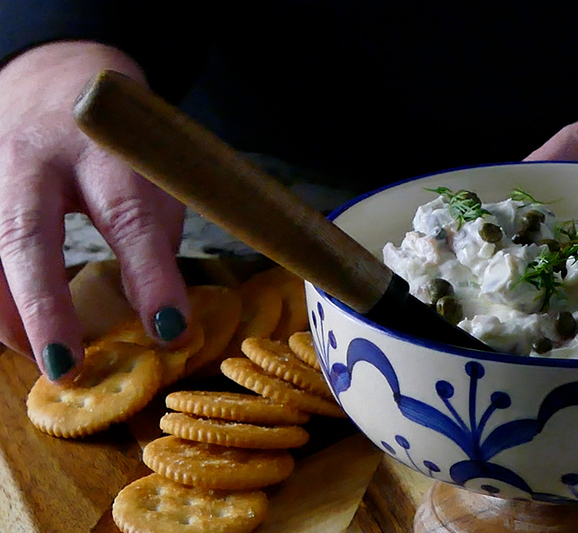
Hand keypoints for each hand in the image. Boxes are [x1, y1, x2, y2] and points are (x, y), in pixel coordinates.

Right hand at [0, 41, 188, 381]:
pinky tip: (17, 329)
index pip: (128, 217)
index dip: (151, 278)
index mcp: (103, 147)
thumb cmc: (118, 142)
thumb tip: (161, 320)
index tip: (171, 329)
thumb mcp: (154, 174)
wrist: (58, 80)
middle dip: (45, 308)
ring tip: (44, 358)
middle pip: (26, 236)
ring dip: (8, 315)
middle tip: (68, 367)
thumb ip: (156, 239)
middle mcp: (33, 158)